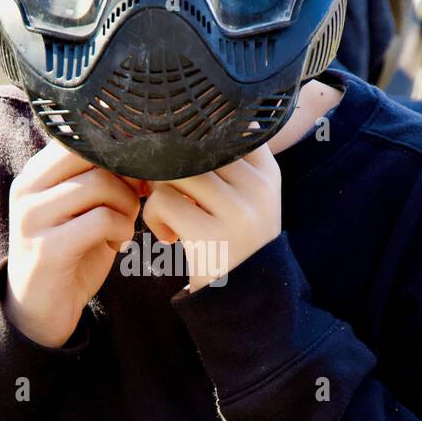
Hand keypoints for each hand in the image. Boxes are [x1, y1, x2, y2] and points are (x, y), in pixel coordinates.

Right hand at [5, 142, 140, 347]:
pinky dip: (121, 228)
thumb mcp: (83, 209)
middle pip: (92, 153)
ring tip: (126, 224)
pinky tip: (119, 243)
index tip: (135, 175)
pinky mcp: (47, 248)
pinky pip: (100, 220)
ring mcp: (33, 217)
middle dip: (126, 175)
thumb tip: (143, 155)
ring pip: (99, 184)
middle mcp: (27, 188)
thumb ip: (102, 179)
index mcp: (36, 173)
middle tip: (137, 199)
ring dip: (126, 204)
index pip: (81, 136)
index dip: (117, 151)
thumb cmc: (71, 253)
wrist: (40, 308)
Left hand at [142, 141, 281, 291]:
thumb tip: (176, 119)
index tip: (182, 163)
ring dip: (159, 194)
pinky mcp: (212, 235)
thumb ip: (224, 160)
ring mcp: (238, 210)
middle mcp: (258, 186)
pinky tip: (169, 236)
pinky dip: (154, 218)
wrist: (245, 301)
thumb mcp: (247, 196)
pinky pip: (162, 202)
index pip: (222, 128)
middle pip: (191, 148)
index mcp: (267, 170)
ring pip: (173, 171)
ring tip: (171, 218)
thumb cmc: (234, 241)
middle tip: (170, 196)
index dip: (190, 139)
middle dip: (168, 170)